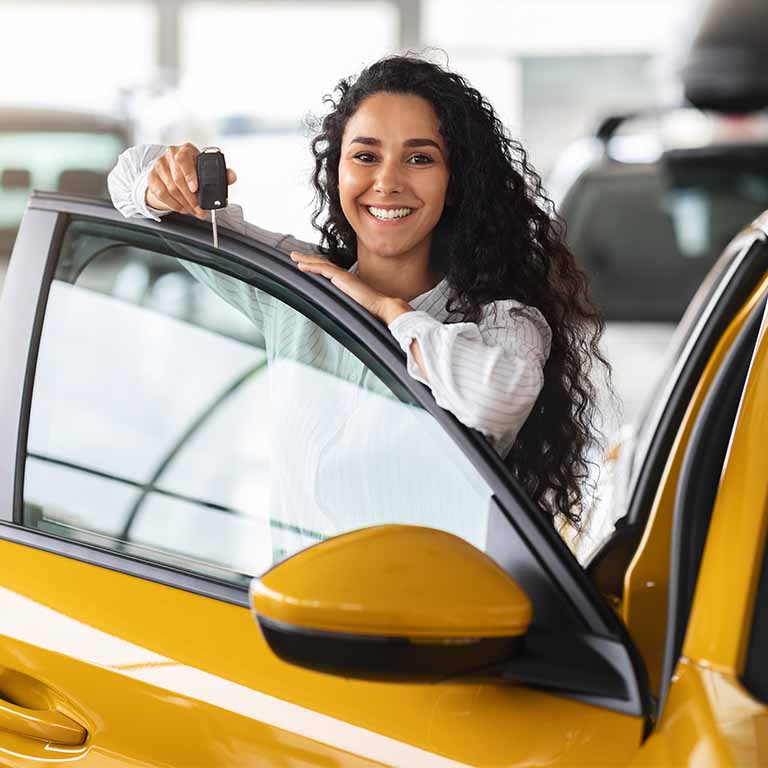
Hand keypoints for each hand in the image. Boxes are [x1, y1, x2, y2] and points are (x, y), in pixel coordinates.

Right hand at [145, 142, 237, 219]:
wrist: (173, 171)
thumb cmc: (193, 170)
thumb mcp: (207, 170)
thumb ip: (222, 174)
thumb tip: (232, 176)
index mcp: (186, 150)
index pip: (184, 159)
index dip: (190, 175)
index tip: (195, 189)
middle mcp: (170, 154)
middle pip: (178, 178)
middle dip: (191, 198)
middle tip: (200, 210)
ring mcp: (159, 165)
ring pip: (170, 188)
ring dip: (184, 204)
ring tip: (194, 212)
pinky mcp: (152, 176)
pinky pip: (161, 193)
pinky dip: (173, 204)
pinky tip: (182, 208)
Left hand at [289, 251, 410, 323]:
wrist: (382, 306)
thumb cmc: (372, 310)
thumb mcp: (354, 306)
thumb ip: (346, 305)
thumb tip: (339, 315)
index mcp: (346, 282)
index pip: (328, 271)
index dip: (317, 266)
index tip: (307, 265)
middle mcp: (344, 276)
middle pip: (322, 264)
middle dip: (308, 259)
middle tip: (295, 256)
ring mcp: (342, 276)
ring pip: (320, 264)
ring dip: (306, 260)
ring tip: (294, 257)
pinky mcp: (342, 278)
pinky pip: (323, 269)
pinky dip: (311, 267)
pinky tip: (302, 266)